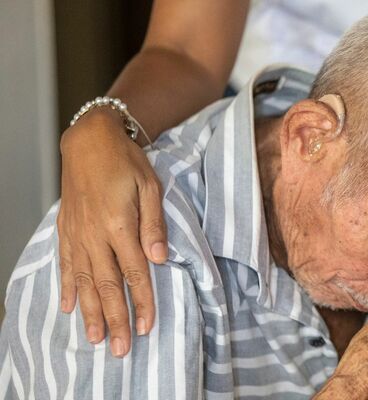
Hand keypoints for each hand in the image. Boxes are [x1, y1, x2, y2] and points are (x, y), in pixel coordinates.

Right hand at [57, 108, 165, 356]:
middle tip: (122, 349)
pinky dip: (66, 287)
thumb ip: (155, 225)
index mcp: (119, 224)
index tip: (148, 327)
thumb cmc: (126, 162)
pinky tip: (68, 307)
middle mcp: (94, 234)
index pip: (135, 273)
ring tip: (96, 338)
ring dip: (90, 312)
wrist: (90, 140)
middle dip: (116, 319)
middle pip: (106, 285)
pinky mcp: (66, 230)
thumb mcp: (151, 186)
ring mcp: (77, 234)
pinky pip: (65, 264)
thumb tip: (160, 260)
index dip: (143, 302)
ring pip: (83, 281)